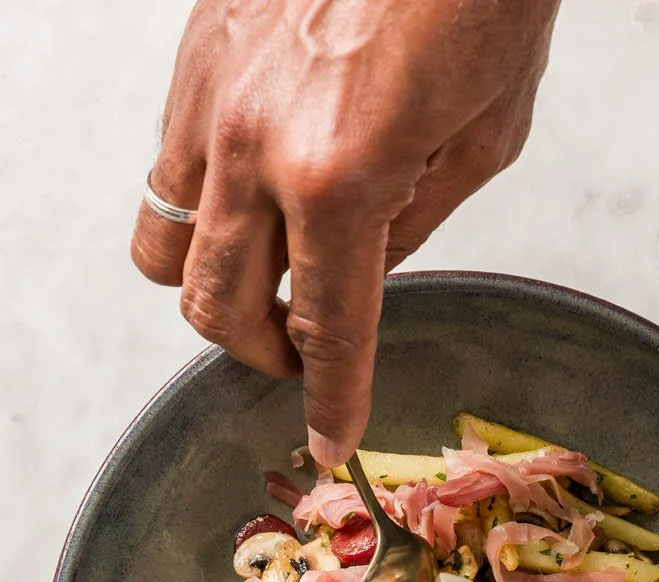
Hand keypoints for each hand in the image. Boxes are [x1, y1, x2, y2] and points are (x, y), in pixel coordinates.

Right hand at [132, 0, 559, 464]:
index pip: (328, 331)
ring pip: (164, 249)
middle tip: (301, 354)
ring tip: (269, 281)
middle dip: (261, 353)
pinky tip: (256, 198)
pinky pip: (167, 168)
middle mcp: (257, 146)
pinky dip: (204, 208)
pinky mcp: (196, 56)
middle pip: (215, 308)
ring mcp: (213, 97)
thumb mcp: (486, 135)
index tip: (329, 440)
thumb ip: (414, 225)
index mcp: (341, 177)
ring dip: (214, 288)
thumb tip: (367, 275)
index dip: (330, 400)